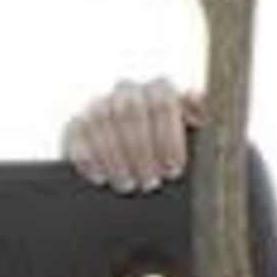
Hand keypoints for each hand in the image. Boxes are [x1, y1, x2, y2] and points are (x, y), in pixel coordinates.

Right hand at [65, 77, 199, 189]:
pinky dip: (89, 157)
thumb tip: (197, 97)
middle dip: (141, 150)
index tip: (173, 169)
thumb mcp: (192, 136)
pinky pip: (78, 133)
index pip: (163, 103)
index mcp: (158, 90)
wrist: (133, 163)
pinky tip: (100, 177)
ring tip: (128, 185)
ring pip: (103, 121)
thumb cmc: (168, 150)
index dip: (168, 137)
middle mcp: (128, 92)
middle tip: (150, 182)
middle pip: (131, 111)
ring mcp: (100, 105)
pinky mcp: (77, 123)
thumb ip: (199, 115)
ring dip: (116, 157)